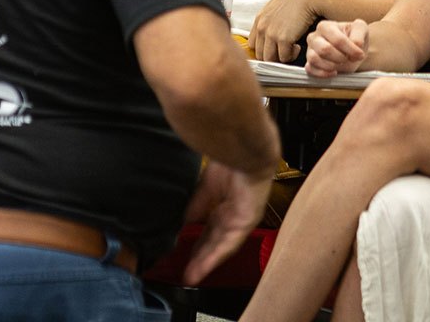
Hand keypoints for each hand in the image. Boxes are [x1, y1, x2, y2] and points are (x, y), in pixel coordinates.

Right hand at [180, 160, 272, 284]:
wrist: (245, 152)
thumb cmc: (230, 162)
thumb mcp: (206, 189)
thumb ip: (197, 208)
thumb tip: (183, 225)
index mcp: (224, 205)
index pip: (209, 230)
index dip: (196, 243)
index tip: (183, 254)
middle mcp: (233, 215)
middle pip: (214, 242)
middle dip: (200, 258)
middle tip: (186, 273)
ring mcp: (241, 219)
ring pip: (221, 247)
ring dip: (206, 262)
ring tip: (191, 277)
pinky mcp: (246, 222)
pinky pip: (229, 244)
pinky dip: (214, 257)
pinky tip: (202, 268)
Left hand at [249, 0, 315, 62]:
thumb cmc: (296, 0)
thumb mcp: (275, 8)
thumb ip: (269, 21)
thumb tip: (272, 33)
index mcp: (259, 20)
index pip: (252, 44)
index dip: (263, 49)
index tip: (273, 49)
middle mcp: (262, 27)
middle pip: (260, 54)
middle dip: (273, 56)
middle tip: (284, 51)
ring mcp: (271, 34)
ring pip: (270, 59)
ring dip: (281, 57)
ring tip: (291, 49)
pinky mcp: (283, 39)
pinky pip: (284, 57)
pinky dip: (292, 55)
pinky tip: (297, 46)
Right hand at [305, 19, 367, 77]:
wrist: (351, 51)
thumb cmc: (354, 37)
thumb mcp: (361, 29)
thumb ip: (359, 34)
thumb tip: (355, 45)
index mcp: (326, 26)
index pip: (338, 39)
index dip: (351, 50)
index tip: (360, 55)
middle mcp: (314, 37)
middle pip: (325, 49)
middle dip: (340, 57)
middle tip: (348, 59)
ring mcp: (310, 50)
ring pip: (314, 59)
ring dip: (331, 65)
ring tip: (340, 64)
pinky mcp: (309, 63)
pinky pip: (310, 70)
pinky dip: (323, 73)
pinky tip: (334, 72)